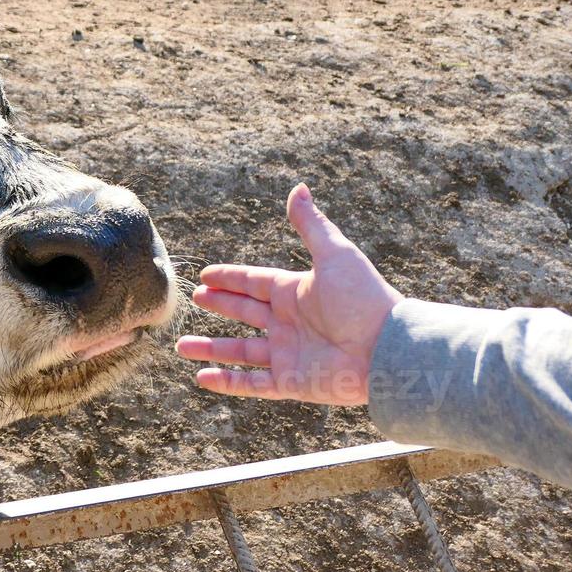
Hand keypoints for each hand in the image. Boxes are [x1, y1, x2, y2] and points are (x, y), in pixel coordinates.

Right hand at [175, 184, 402, 404]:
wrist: (388, 350)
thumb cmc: (364, 300)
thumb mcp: (335, 255)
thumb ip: (312, 225)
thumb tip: (299, 188)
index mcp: (295, 293)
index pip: (254, 283)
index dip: (229, 279)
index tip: (205, 276)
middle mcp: (289, 323)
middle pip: (244, 313)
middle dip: (219, 306)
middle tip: (195, 299)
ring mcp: (289, 354)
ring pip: (240, 352)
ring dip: (212, 348)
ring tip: (182, 345)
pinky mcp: (292, 383)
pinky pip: (252, 384)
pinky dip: (227, 382)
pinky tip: (202, 379)